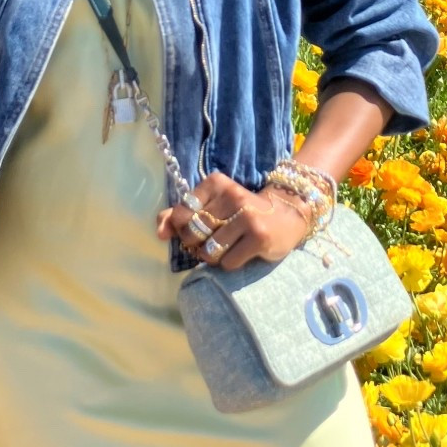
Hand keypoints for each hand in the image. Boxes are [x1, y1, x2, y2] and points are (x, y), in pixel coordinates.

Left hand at [157, 171, 310, 271]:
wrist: (287, 215)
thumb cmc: (241, 211)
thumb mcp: (212, 205)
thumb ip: (180, 215)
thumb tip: (160, 233)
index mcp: (216, 183)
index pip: (181, 213)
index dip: (182, 228)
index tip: (196, 228)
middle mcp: (232, 196)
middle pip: (193, 234)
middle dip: (196, 244)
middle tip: (212, 240)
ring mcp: (247, 217)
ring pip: (208, 251)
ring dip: (212, 257)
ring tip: (226, 248)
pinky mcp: (259, 238)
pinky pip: (227, 262)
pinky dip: (229, 263)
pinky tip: (241, 253)